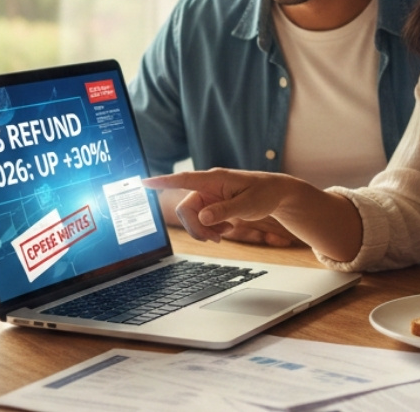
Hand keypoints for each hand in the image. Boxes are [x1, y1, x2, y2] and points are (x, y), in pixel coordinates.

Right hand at [144, 169, 297, 242]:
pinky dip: (211, 229)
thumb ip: (224, 211)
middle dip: (196, 228)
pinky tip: (227, 228)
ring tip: (225, 233)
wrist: (276, 194)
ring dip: (204, 230)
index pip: (183, 179)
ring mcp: (209, 197)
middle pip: (185, 210)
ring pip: (192, 218)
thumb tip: (203, 218)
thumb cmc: (264, 193)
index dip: (162, 182)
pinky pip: (201, 221)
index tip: (144, 182)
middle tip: (215, 239)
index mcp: (214, 179)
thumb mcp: (248, 204)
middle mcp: (207, 187)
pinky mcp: (212, 205)